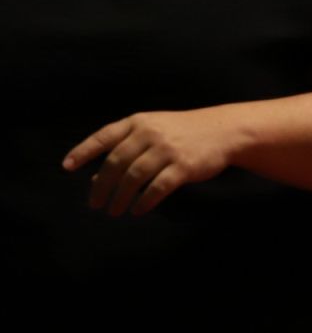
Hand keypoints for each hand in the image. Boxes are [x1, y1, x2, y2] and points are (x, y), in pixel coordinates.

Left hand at [64, 108, 238, 216]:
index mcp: (140, 122)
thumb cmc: (183, 132)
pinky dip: (144, 201)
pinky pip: (157, 188)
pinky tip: (138, 210)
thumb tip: (95, 180)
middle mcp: (151, 133)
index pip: (104, 136)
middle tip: (95, 204)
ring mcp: (168, 149)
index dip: (83, 151)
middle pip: (116, 162)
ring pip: (133, 177)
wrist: (224, 131)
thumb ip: (126, 150)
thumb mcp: (154, 132)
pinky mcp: (184, 166)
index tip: (67, 167)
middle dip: (101, 186)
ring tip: (114, 211)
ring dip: (120, 198)